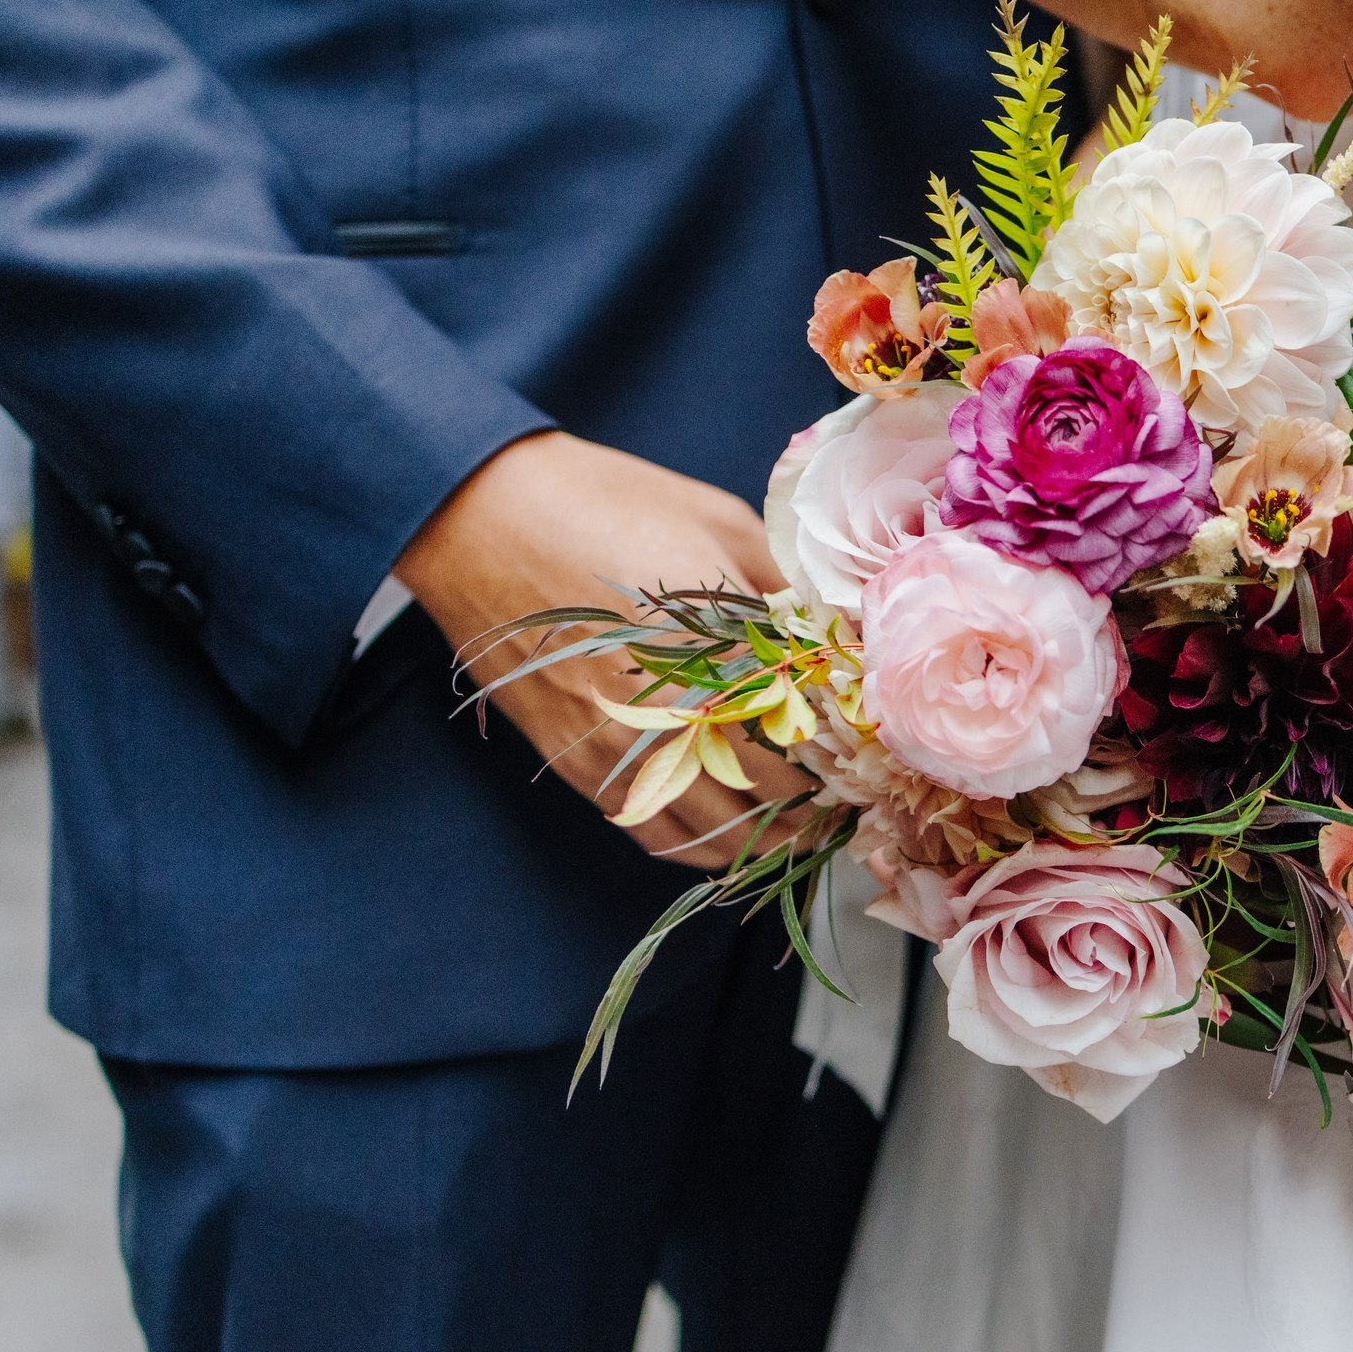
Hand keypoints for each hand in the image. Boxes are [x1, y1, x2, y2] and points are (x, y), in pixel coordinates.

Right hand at [396, 431, 810, 867]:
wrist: (481, 516)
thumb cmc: (607, 504)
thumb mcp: (719, 523)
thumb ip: (786, 587)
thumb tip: (843, 631)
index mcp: (718, 648)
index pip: (809, 730)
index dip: (848, 751)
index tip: (871, 753)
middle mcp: (671, 711)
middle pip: (770, 794)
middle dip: (819, 806)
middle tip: (850, 803)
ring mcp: (620, 745)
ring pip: (712, 831)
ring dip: (765, 841)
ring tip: (802, 833)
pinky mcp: (577, 760)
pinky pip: (650, 831)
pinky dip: (698, 847)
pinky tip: (728, 838)